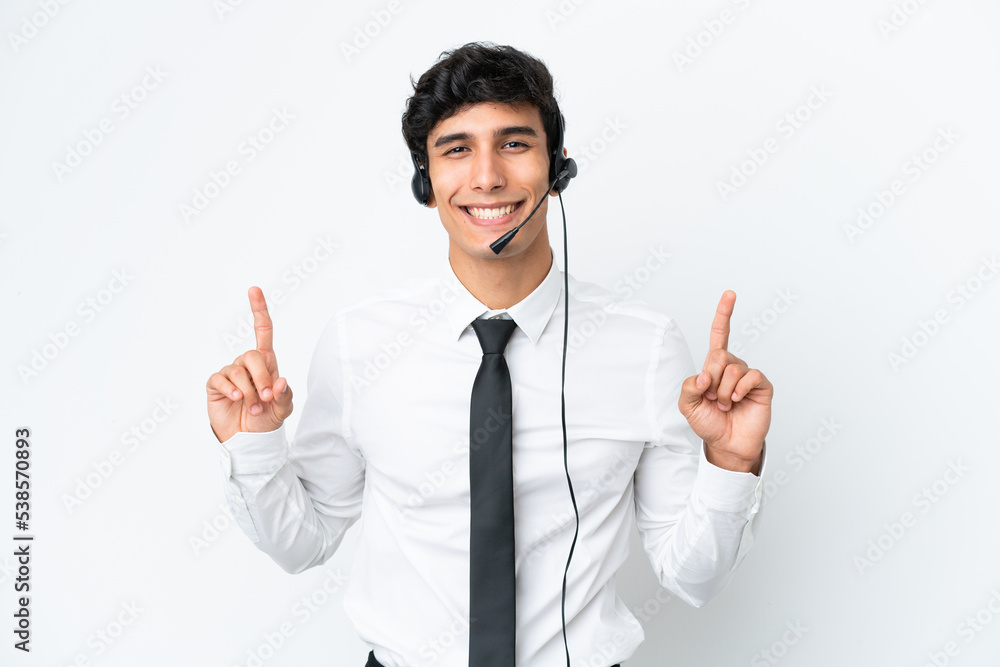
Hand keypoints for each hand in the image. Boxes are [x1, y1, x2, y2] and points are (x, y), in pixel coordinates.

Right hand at [206, 287, 293, 441]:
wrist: (249, 439)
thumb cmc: (266, 419)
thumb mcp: (282, 409)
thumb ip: (285, 395)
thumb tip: (281, 381)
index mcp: (266, 363)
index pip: (263, 331)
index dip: (258, 310)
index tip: (254, 290)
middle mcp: (247, 364)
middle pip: (252, 355)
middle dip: (262, 377)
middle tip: (266, 398)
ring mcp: (230, 373)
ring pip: (238, 370)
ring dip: (248, 391)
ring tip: (253, 407)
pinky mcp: (216, 384)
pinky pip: (221, 379)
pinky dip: (230, 389)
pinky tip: (236, 399)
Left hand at [678, 290, 771, 473]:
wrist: (727, 445)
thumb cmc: (709, 423)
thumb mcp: (688, 405)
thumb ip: (689, 386)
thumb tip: (704, 375)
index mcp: (714, 366)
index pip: (720, 334)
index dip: (724, 314)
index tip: (730, 294)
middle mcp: (732, 366)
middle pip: (719, 355)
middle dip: (711, 378)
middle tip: (712, 398)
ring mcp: (747, 376)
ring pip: (732, 368)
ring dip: (723, 391)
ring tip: (724, 405)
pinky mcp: (761, 386)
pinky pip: (750, 376)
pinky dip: (739, 389)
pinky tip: (736, 400)